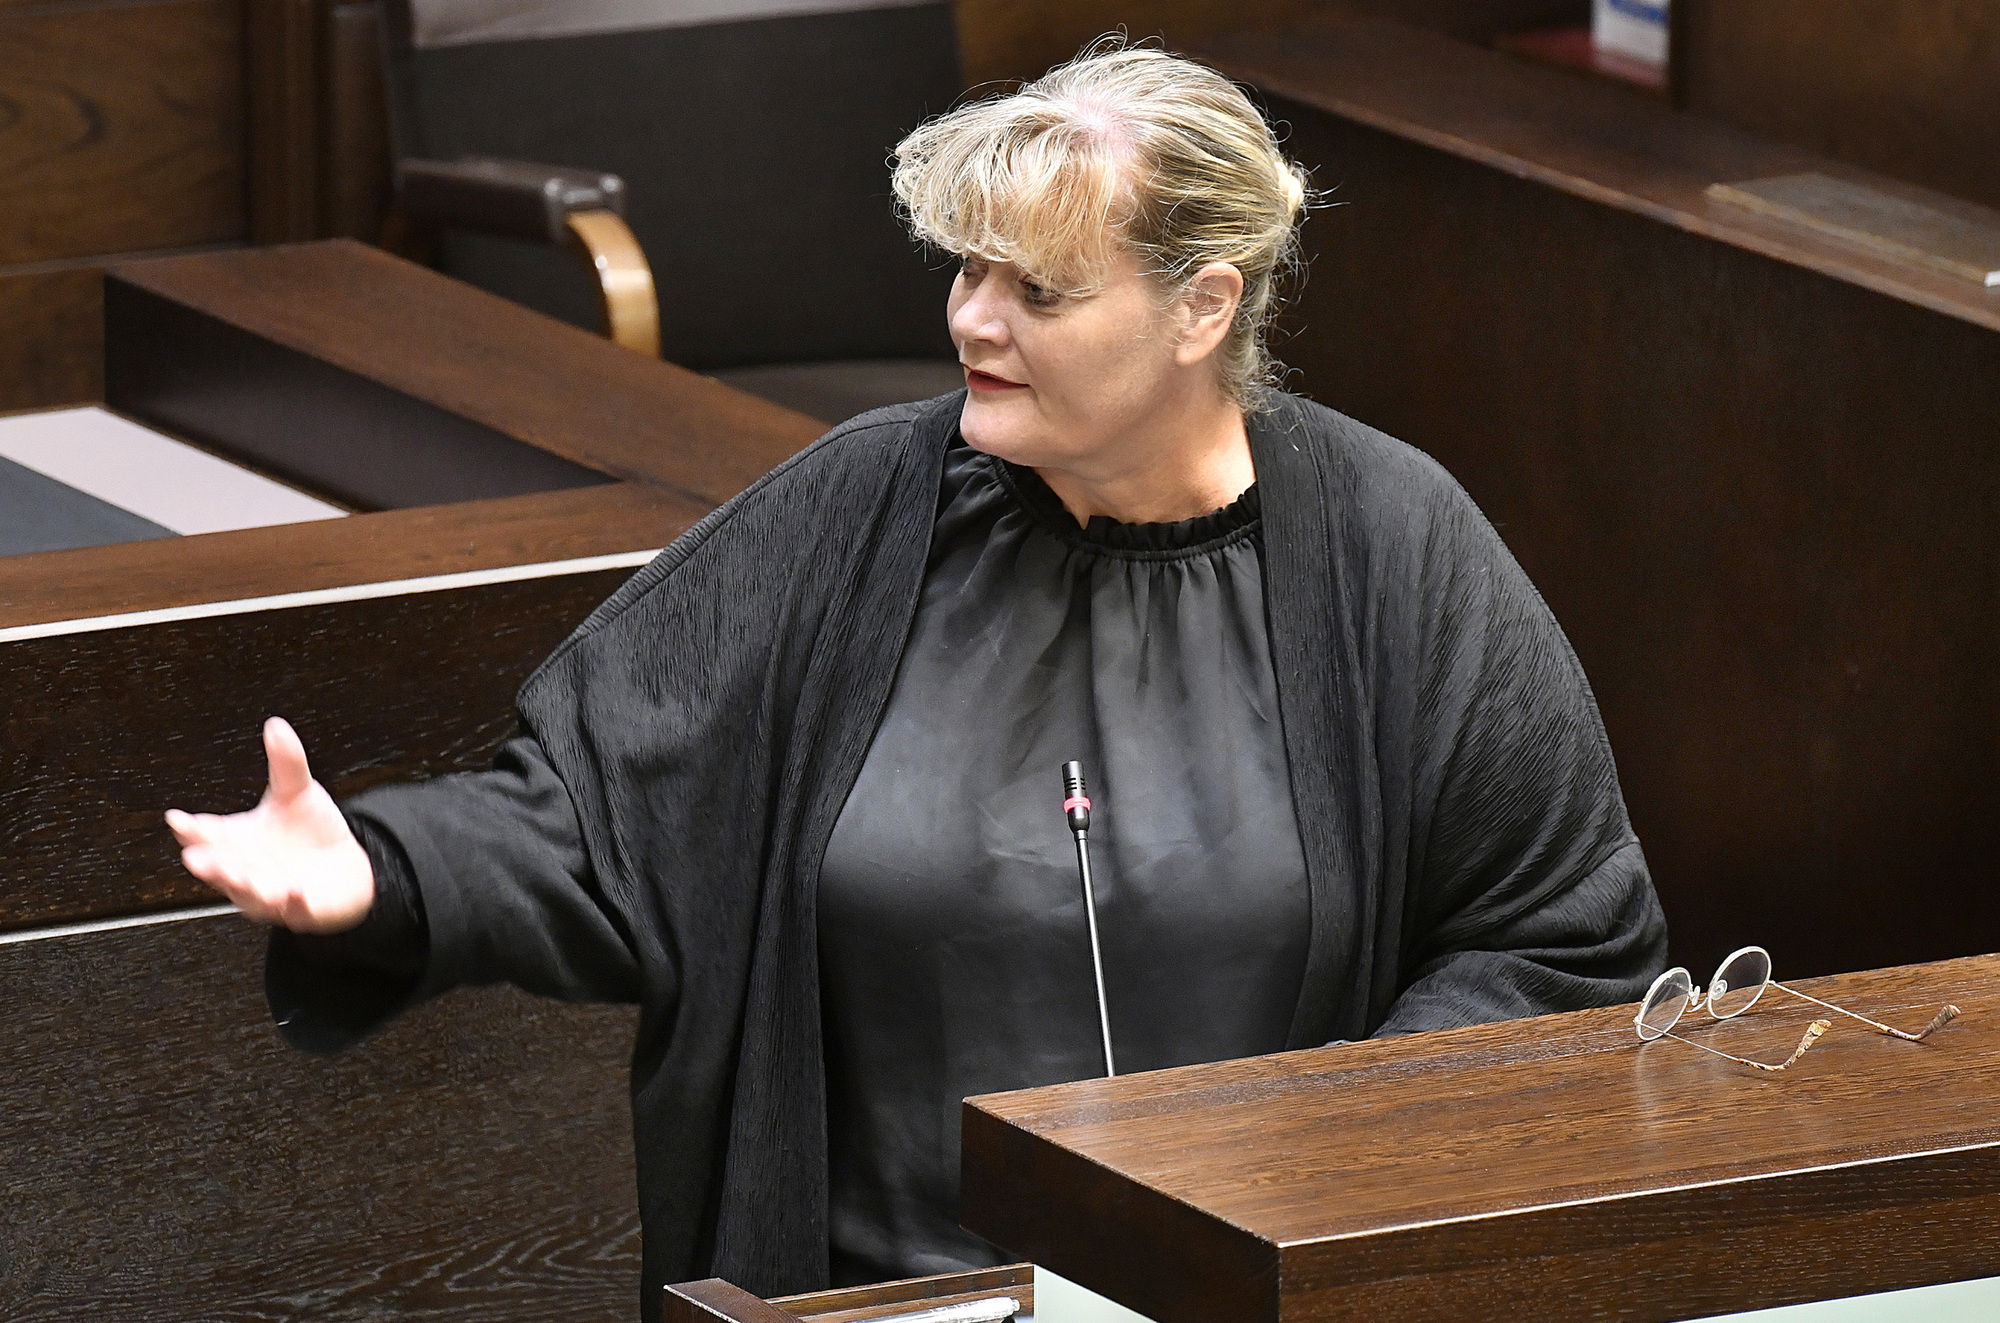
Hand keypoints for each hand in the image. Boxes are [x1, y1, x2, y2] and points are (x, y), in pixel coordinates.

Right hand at [166, 717, 375, 933]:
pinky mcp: (302, 910)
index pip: (208, 834)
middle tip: (196, 858)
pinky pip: (296, 911)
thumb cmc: (308, 832)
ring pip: (252, 895)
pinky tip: (293, 894)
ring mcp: (271, 893)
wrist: (345, 867)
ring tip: (241, 876)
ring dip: (245, 887)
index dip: (191, 829)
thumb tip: (276, 725)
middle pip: (222, 869)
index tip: (177, 819)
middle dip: (209, 864)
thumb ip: (285, 762)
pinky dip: (293, 904)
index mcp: (237, 841)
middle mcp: (247, 870)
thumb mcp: (297, 791)